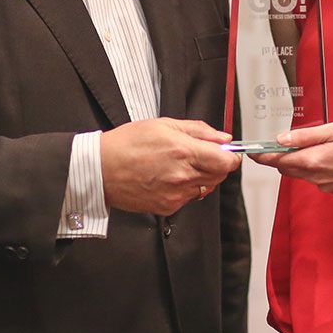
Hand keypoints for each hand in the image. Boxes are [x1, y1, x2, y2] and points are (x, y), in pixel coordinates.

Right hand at [101, 118, 241, 214]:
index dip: (230, 155)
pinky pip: (189, 198)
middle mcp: (183, 176)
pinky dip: (185, 188)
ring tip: (178, 165)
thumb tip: (222, 137)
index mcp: (184, 151)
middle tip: (199, 154)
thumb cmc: (127, 144)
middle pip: (220, 175)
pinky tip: (168, 177)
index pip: (227, 161)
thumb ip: (198, 130)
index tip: (225, 151)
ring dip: (201, 176)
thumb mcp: (164, 125)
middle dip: (216, 164)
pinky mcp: (169, 207)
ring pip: (206, 187)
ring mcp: (176, 194)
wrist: (101, 170)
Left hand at [252, 121, 332, 193]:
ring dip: (295, 162)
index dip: (262, 156)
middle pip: (286, 168)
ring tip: (300, 145)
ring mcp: (326, 185)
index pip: (278, 161)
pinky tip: (323, 154)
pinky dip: (310, 166)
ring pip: (300, 173)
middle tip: (274, 143)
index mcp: (315, 161)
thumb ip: (307, 136)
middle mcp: (317, 177)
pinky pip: (314, 177)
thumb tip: (281, 139)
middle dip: (278, 157)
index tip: (251, 151)